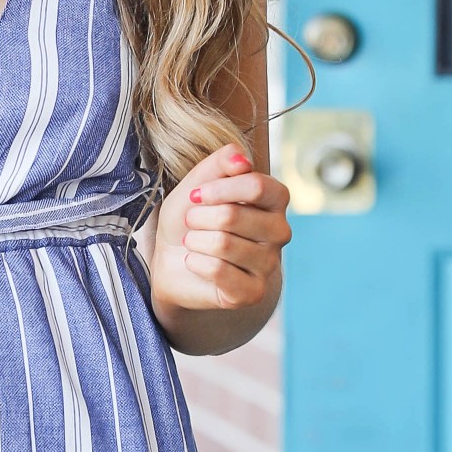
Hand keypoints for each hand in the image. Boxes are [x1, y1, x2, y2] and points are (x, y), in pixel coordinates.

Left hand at [149, 140, 290, 322]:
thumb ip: (220, 163)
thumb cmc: (190, 219)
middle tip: (192, 222)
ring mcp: (269, 264)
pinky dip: (195, 263)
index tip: (196, 194)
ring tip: (193, 242)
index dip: (219, 189)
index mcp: (274, 200)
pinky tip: (195, 262)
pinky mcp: (253, 292)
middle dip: (199, 217)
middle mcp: (280, 231)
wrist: (172, 260)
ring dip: (195, 241)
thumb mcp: (198, 183)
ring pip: (223, 244)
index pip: (257, 185)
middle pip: (234, 216)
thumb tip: (242, 159)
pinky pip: (218, 271)